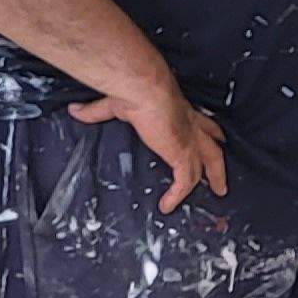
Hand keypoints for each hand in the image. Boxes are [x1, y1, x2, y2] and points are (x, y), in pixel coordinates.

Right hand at [69, 87, 228, 212]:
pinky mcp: (183, 155)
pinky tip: (168, 206)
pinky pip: (185, 181)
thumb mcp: (116, 103)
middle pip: (214, 147)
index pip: (202, 124)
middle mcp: (191, 127)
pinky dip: (178, 194)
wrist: (144, 91)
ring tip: (215, 193)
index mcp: (181, 112)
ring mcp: (190, 142)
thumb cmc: (134, 92)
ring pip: (208, 164)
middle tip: (221, 180)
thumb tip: (75, 110)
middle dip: (219, 164)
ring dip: (212, 179)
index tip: (216, 140)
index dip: (209, 133)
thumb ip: (96, 111)